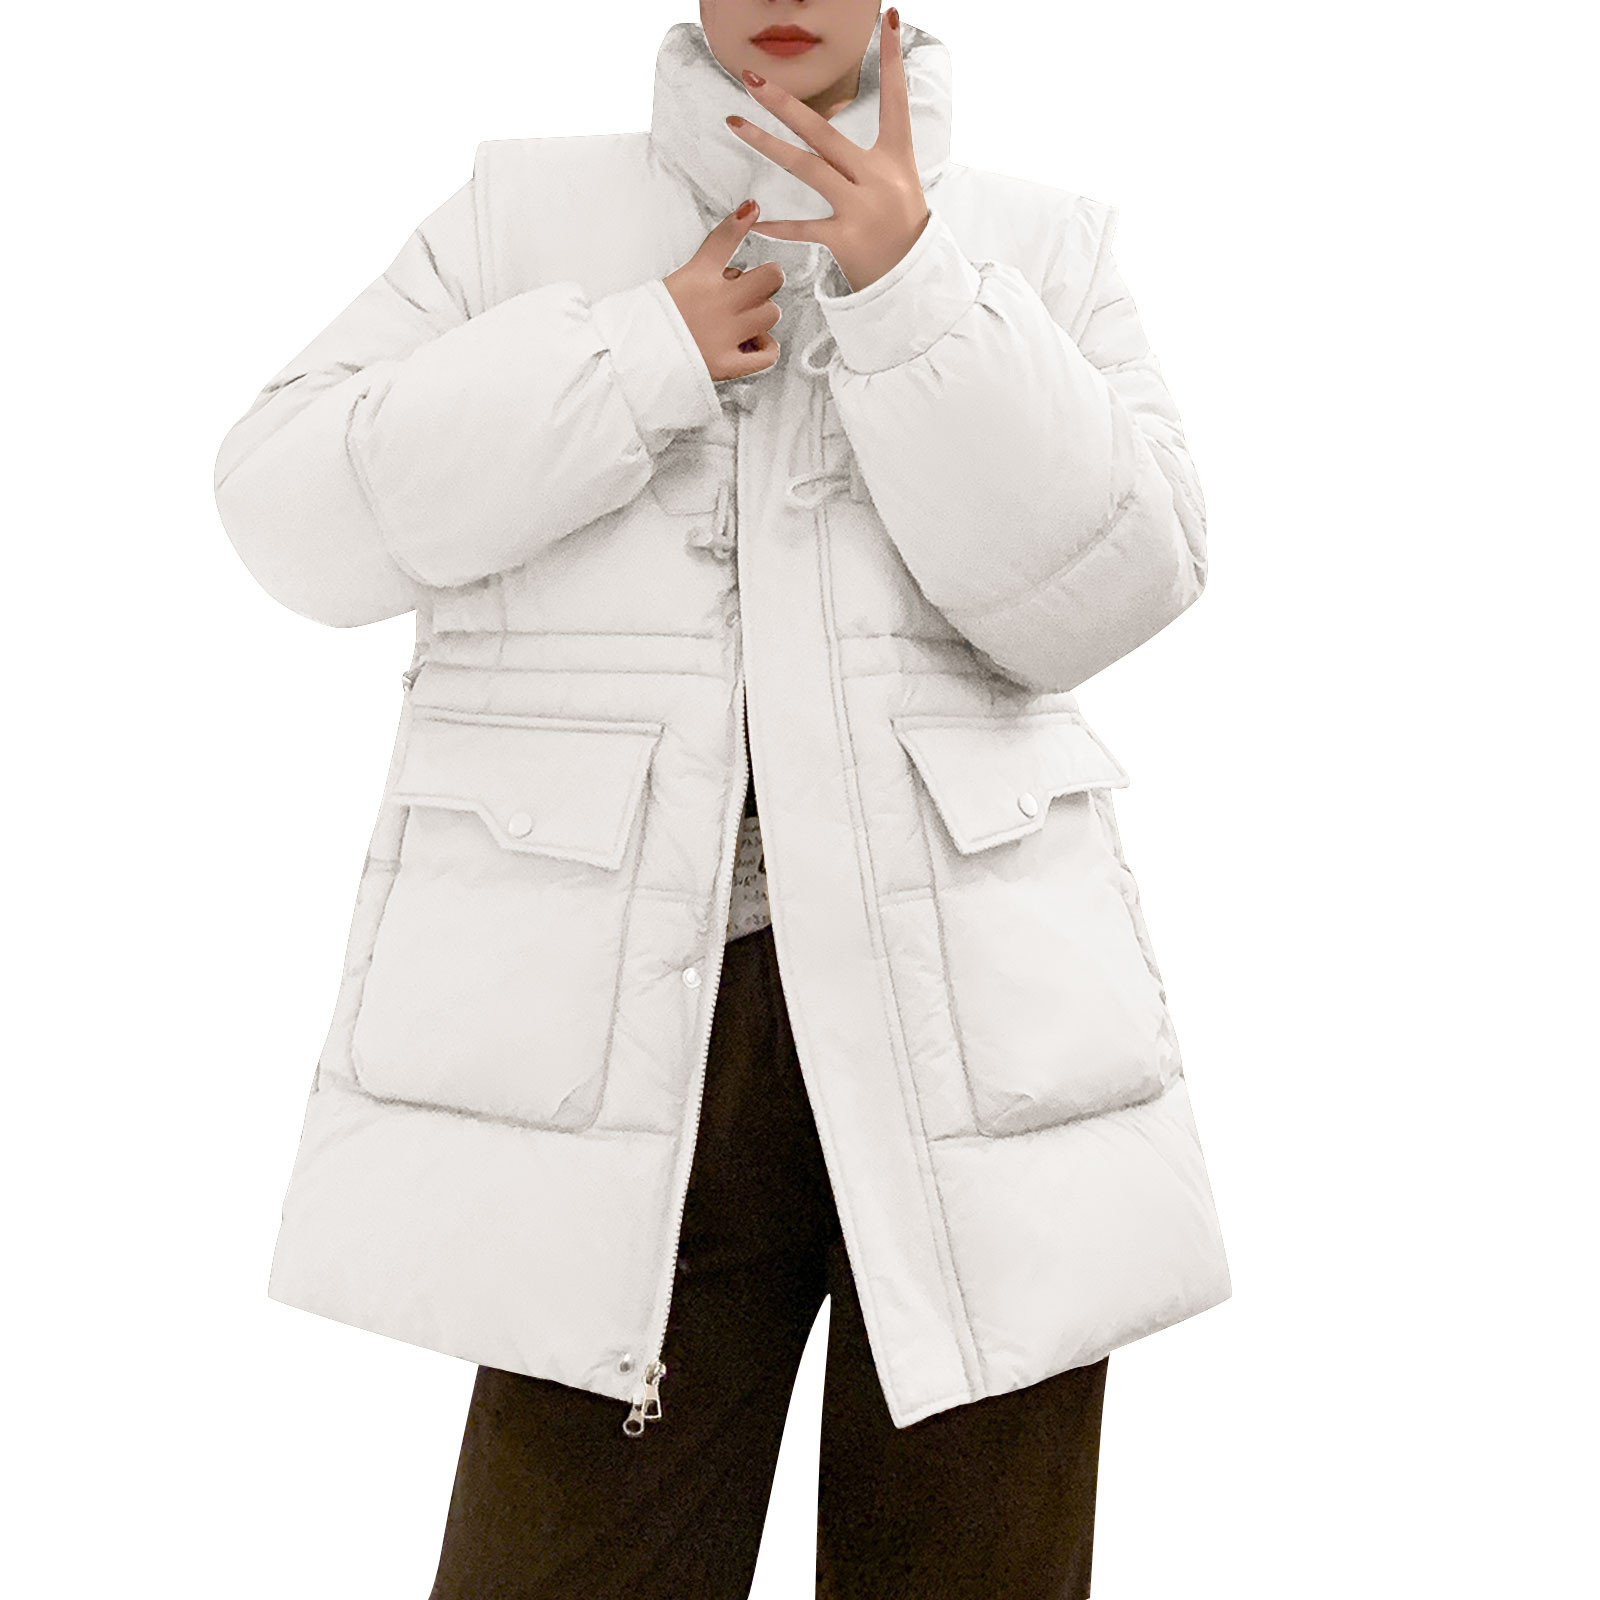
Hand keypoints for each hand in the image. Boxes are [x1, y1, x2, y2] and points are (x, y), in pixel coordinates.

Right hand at [663, 200, 784, 380]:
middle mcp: (717, 301)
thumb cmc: (654, 316)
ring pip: (771, 314)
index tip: (751, 209)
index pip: (724, 238)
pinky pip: (768, 353)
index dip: (741, 220)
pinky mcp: (727, 363)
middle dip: (765, 282)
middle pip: (771, 278)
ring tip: (742, 323)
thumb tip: (743, 214)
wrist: (634, 353)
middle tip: (749, 293)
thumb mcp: (679, 276)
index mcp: (699, 276)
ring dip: (762, 317)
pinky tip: (751, 344)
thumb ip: (710, 256)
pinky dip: (766, 348)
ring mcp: (725, 333)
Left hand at [725, 7, 929, 292]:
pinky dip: (777, 227)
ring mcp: (861, 208)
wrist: (913, 282)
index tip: (888, 16)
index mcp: (895, 159)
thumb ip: (871, 158)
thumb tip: (837, 135)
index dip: (892, 59)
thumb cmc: (902, 231)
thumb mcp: (899, 185)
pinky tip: (751, 219)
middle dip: (786, 102)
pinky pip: (803, 229)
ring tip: (734, 122)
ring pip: (805, 167)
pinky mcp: (846, 240)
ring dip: (765, 143)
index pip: (895, 100)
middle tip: (752, 78)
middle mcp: (878, 178)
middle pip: (824, 131)